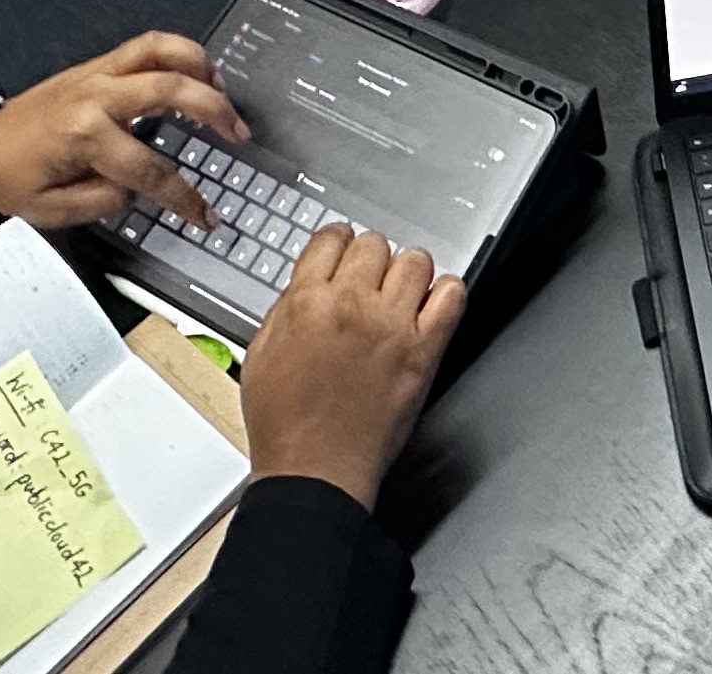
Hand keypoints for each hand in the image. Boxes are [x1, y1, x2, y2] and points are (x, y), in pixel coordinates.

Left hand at [0, 31, 250, 228]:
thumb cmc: (9, 177)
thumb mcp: (53, 211)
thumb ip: (104, 203)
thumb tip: (139, 190)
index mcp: (84, 136)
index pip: (151, 170)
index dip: (184, 198)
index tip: (204, 214)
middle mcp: (95, 97)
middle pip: (170, 92)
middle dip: (213, 112)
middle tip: (237, 132)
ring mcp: (96, 74)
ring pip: (160, 52)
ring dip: (200, 67)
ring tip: (224, 90)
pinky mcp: (95, 66)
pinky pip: (144, 45)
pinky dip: (177, 51)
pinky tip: (195, 68)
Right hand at [240, 226, 466, 509]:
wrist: (315, 473)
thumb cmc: (285, 426)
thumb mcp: (260, 355)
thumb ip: (286, 310)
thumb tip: (308, 285)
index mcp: (306, 303)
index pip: (332, 238)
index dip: (338, 244)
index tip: (344, 252)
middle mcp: (351, 306)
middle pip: (375, 245)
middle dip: (370, 260)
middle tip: (368, 282)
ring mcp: (391, 327)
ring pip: (416, 261)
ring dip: (407, 274)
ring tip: (399, 295)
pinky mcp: (423, 351)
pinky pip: (451, 296)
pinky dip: (446, 294)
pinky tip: (432, 306)